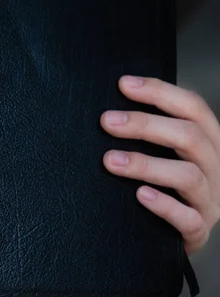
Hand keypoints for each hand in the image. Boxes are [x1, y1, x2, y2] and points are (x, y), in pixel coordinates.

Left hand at [101, 75, 219, 254]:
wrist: (174, 232)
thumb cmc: (166, 183)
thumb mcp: (167, 151)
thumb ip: (152, 130)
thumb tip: (112, 107)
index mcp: (209, 142)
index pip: (193, 107)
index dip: (160, 92)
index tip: (124, 84)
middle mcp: (216, 167)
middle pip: (190, 137)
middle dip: (145, 125)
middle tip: (107, 121)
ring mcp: (210, 200)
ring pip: (188, 176)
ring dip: (146, 165)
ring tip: (110, 160)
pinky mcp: (200, 229)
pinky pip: (188, 219)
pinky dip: (164, 205)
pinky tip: (139, 195)